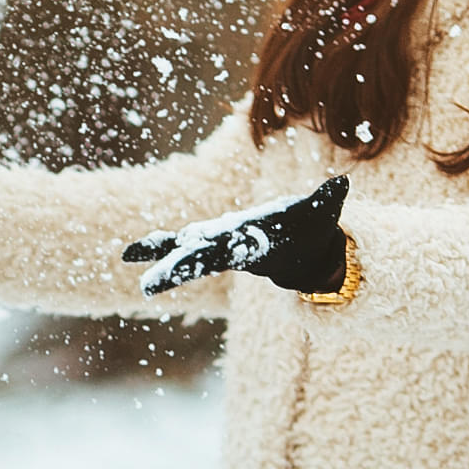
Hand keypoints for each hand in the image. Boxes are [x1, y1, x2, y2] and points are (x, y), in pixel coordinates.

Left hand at [124, 175, 351, 296]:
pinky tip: (134, 250)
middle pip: (198, 259)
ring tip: (126, 255)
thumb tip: (342, 182)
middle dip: (173, 270)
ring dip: (157, 253)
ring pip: (185, 250)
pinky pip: (183, 242)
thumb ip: (329, 198)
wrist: (304, 251)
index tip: (190, 258)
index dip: (209, 253)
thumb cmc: (312, 229)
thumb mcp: (323, 213)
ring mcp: (221, 244)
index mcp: (254, 245)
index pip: (229, 250)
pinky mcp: (215, 238)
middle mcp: (232, 249)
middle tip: (145, 286)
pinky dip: (162, 244)